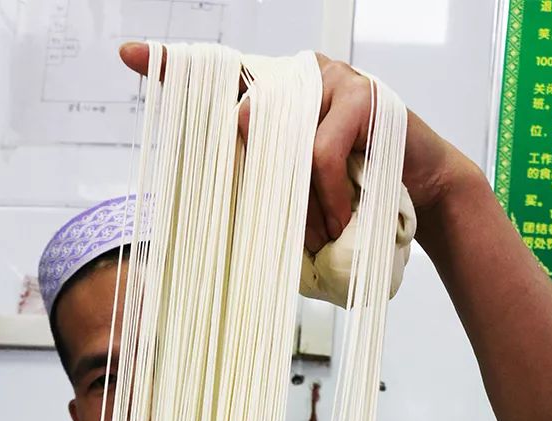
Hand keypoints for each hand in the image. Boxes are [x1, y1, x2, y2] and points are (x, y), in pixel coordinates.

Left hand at [118, 44, 471, 253]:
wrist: (423, 191)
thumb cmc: (356, 194)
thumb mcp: (300, 194)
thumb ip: (264, 183)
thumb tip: (225, 195)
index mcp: (271, 97)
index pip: (215, 76)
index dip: (169, 65)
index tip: (127, 54)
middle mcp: (293, 77)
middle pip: (247, 117)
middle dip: (262, 185)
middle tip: (293, 231)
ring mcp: (327, 78)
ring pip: (286, 146)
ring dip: (303, 207)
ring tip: (324, 235)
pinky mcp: (358, 94)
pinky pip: (321, 154)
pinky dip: (328, 198)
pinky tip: (341, 220)